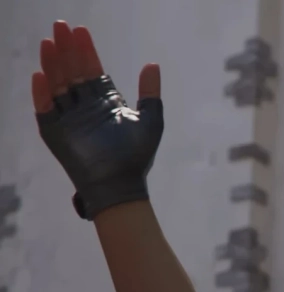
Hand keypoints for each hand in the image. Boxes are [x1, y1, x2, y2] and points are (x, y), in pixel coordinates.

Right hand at [32, 21, 163, 219]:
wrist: (122, 184)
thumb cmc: (137, 156)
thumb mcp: (150, 121)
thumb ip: (150, 93)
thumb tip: (152, 64)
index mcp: (105, 101)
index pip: (92, 69)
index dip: (86, 50)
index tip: (80, 30)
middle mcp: (85, 106)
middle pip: (72, 71)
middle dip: (66, 49)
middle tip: (60, 26)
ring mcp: (69, 118)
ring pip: (57, 85)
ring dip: (52, 64)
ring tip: (49, 43)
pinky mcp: (56, 133)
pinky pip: (45, 109)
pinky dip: (42, 93)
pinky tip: (41, 75)